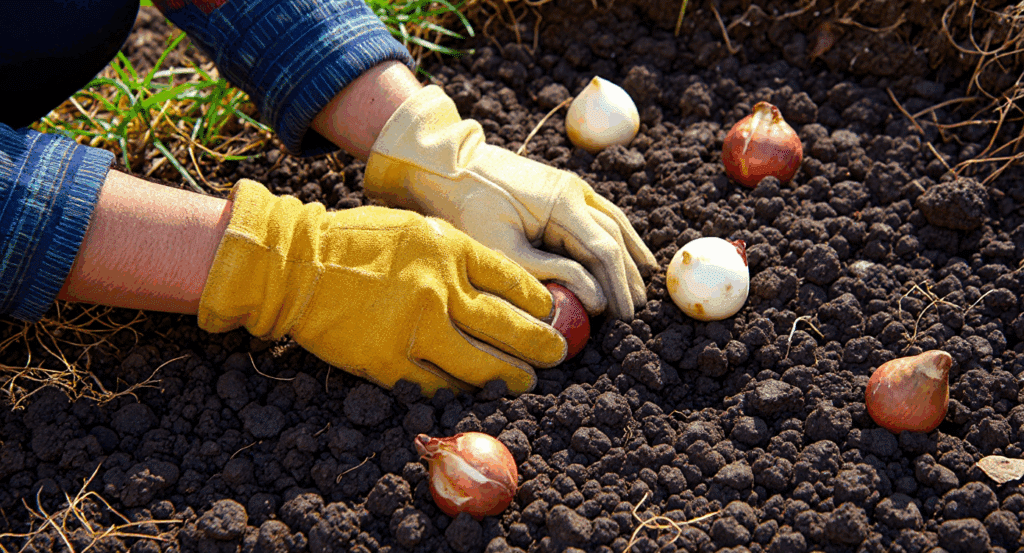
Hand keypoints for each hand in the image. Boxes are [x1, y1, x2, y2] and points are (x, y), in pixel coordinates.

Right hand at [198, 180, 566, 396]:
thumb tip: (509, 287)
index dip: (541, 304)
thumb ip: (463, 255)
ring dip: (511, 376)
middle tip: (558, 354)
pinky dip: (464, 388)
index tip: (553, 315)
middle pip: (508, 328)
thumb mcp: (420, 230)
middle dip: (541, 346)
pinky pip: (440, 385)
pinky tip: (479, 389)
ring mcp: (415, 331)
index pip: (514, 282)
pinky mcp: (391, 364)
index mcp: (450, 250)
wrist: (297, 266)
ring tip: (527, 379)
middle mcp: (439, 291)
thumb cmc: (361, 242)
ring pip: (481, 365)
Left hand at [363, 85, 657, 318]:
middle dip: (627, 275)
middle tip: (636, 311)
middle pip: (614, 237)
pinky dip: (613, 237)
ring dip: (629, 254)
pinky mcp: (560, 189)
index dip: (617, 286)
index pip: (604, 250)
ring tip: (644, 282)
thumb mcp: (503, 248)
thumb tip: (595, 298)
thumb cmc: (466, 208)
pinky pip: (597, 216)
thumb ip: (550, 273)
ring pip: (612, 223)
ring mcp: (570, 186)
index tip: (624, 316)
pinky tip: (622, 252)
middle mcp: (575, 190)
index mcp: (563, 203)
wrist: (446, 164)